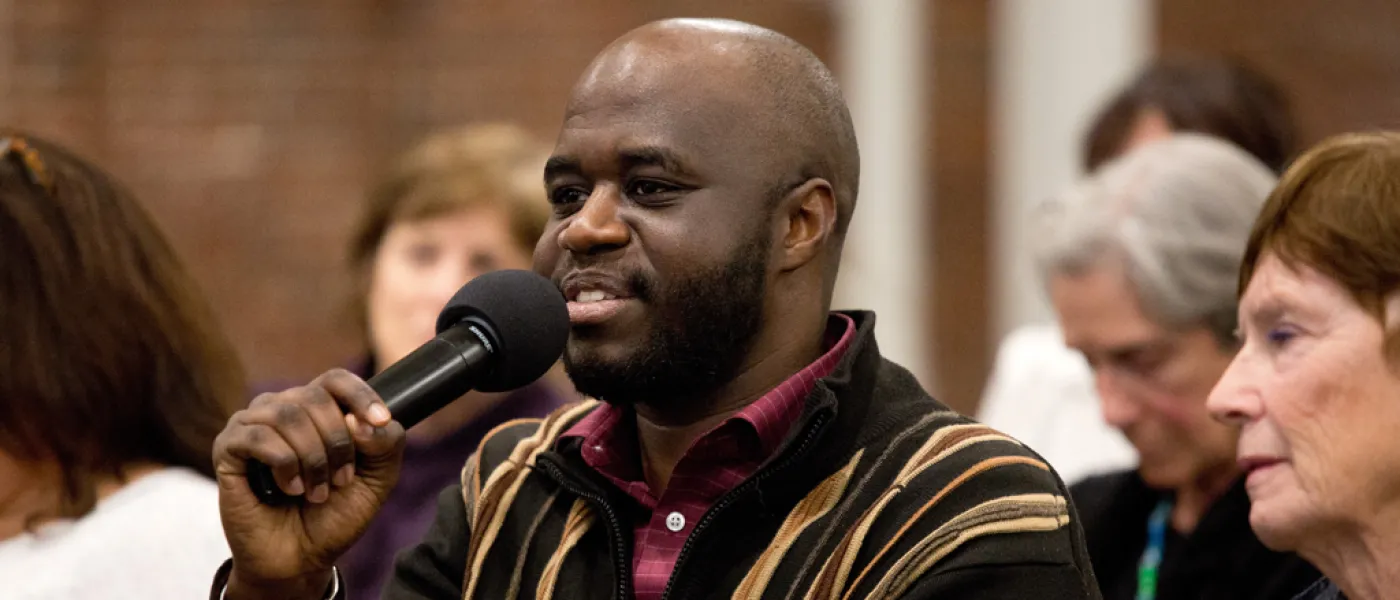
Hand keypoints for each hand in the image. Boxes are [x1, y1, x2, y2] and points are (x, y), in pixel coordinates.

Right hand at [213, 369, 405, 597]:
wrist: (300, 559)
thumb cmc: (334, 515)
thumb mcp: (377, 479)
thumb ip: (385, 444)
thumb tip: (358, 420)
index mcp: (316, 409)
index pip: (336, 380)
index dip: (361, 395)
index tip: (381, 421)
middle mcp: (281, 409)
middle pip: (315, 396)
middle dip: (337, 442)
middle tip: (340, 480)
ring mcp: (251, 426)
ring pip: (286, 414)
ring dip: (312, 457)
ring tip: (316, 491)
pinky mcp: (227, 449)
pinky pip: (257, 437)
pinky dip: (283, 464)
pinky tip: (289, 488)